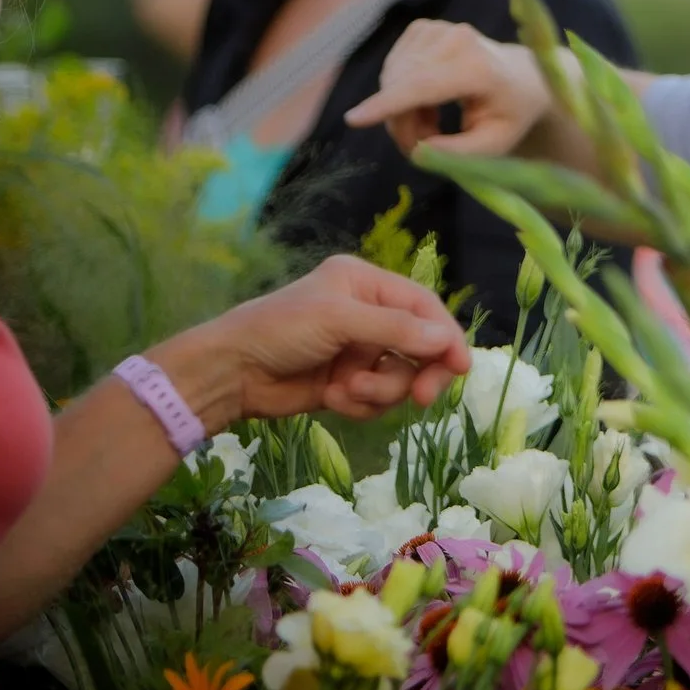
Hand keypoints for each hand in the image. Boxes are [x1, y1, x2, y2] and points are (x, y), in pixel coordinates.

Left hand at [163, 256, 471, 429]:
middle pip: (420, 346)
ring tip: (346, 390)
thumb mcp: (338, 320)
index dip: (446, 337)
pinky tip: (331, 398)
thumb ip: (395, 330)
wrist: (229, 374)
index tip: (460, 366)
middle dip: (418, 372)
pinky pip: (377, 399)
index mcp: (367, 285)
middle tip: (420, 398)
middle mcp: (368, 315)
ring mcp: (358, 351)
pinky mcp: (348, 384)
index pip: (424, 308)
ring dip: (378, 390)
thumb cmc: (279, 330)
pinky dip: (359, 404)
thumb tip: (446, 340)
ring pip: (399, 377)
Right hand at [345, 19, 552, 157]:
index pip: (423, 85)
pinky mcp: (422, 29)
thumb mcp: (495, 145)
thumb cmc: (509, 115)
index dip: (388, 104)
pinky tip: (428, 102)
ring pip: (392, 80)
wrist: (522, 77)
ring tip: (434, 125)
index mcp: (478, 67)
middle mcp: (456, 39)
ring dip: (403, 111)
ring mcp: (437, 29)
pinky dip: (403, 93)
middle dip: (402, 125)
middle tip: (425, 147)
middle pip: (402, 88)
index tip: (354, 119)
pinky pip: (393, 70)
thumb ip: (458, 155)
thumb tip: (419, 152)